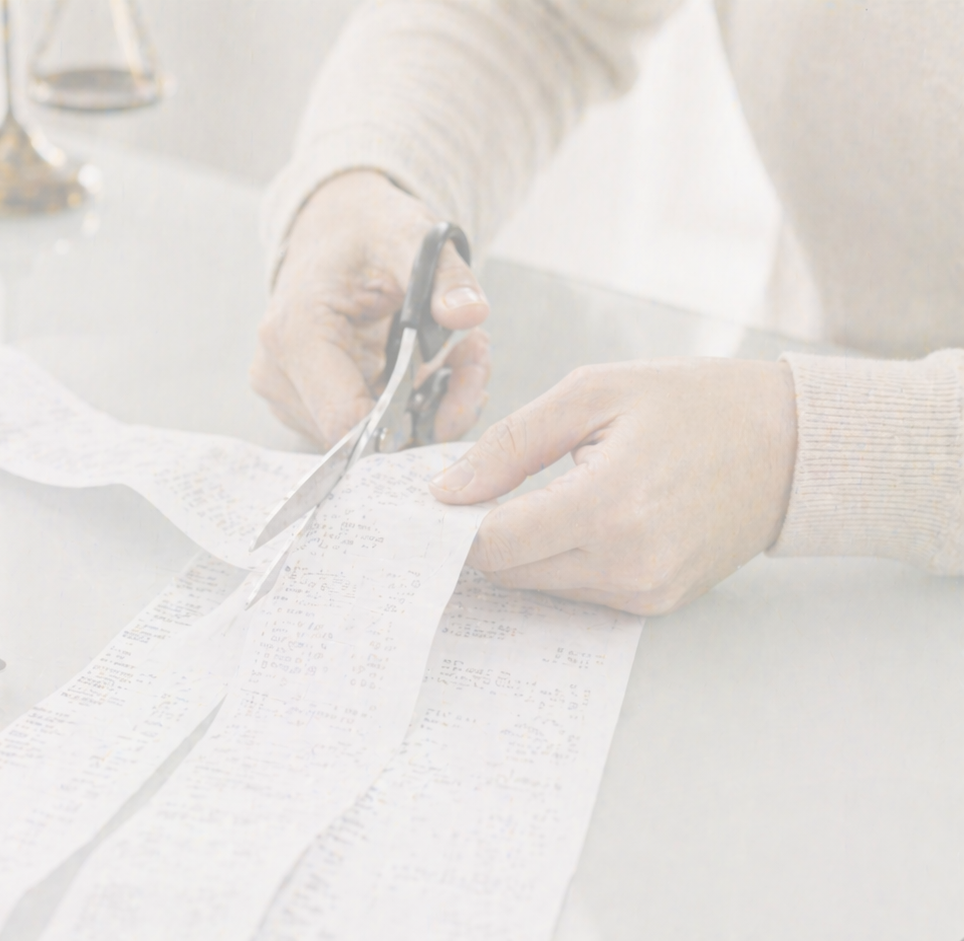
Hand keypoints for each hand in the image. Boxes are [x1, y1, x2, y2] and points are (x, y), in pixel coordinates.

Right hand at [252, 171, 490, 446]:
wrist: (332, 228)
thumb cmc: (366, 230)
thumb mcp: (412, 235)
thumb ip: (446, 275)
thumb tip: (469, 315)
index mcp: (296, 333)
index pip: (346, 420)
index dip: (409, 423)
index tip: (462, 382)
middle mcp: (277, 374)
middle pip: (361, 438)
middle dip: (431, 410)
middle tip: (475, 355)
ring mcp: (284, 394)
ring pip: (366, 442)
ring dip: (424, 410)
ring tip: (459, 354)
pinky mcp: (300, 405)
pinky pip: (362, 430)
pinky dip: (405, 410)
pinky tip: (431, 368)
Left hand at [429, 359, 798, 614]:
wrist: (793, 444)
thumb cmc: (700, 406)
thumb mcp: (592, 394)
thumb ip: (509, 444)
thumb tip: (447, 489)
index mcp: (609, 506)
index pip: (493, 544)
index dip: (460, 520)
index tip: (452, 495)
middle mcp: (628, 563)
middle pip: (508, 572)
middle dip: (491, 533)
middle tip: (498, 488)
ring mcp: (646, 592)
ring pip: (539, 587)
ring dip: (529, 548)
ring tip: (559, 492)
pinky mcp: (658, 604)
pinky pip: (579, 593)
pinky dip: (566, 560)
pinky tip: (588, 517)